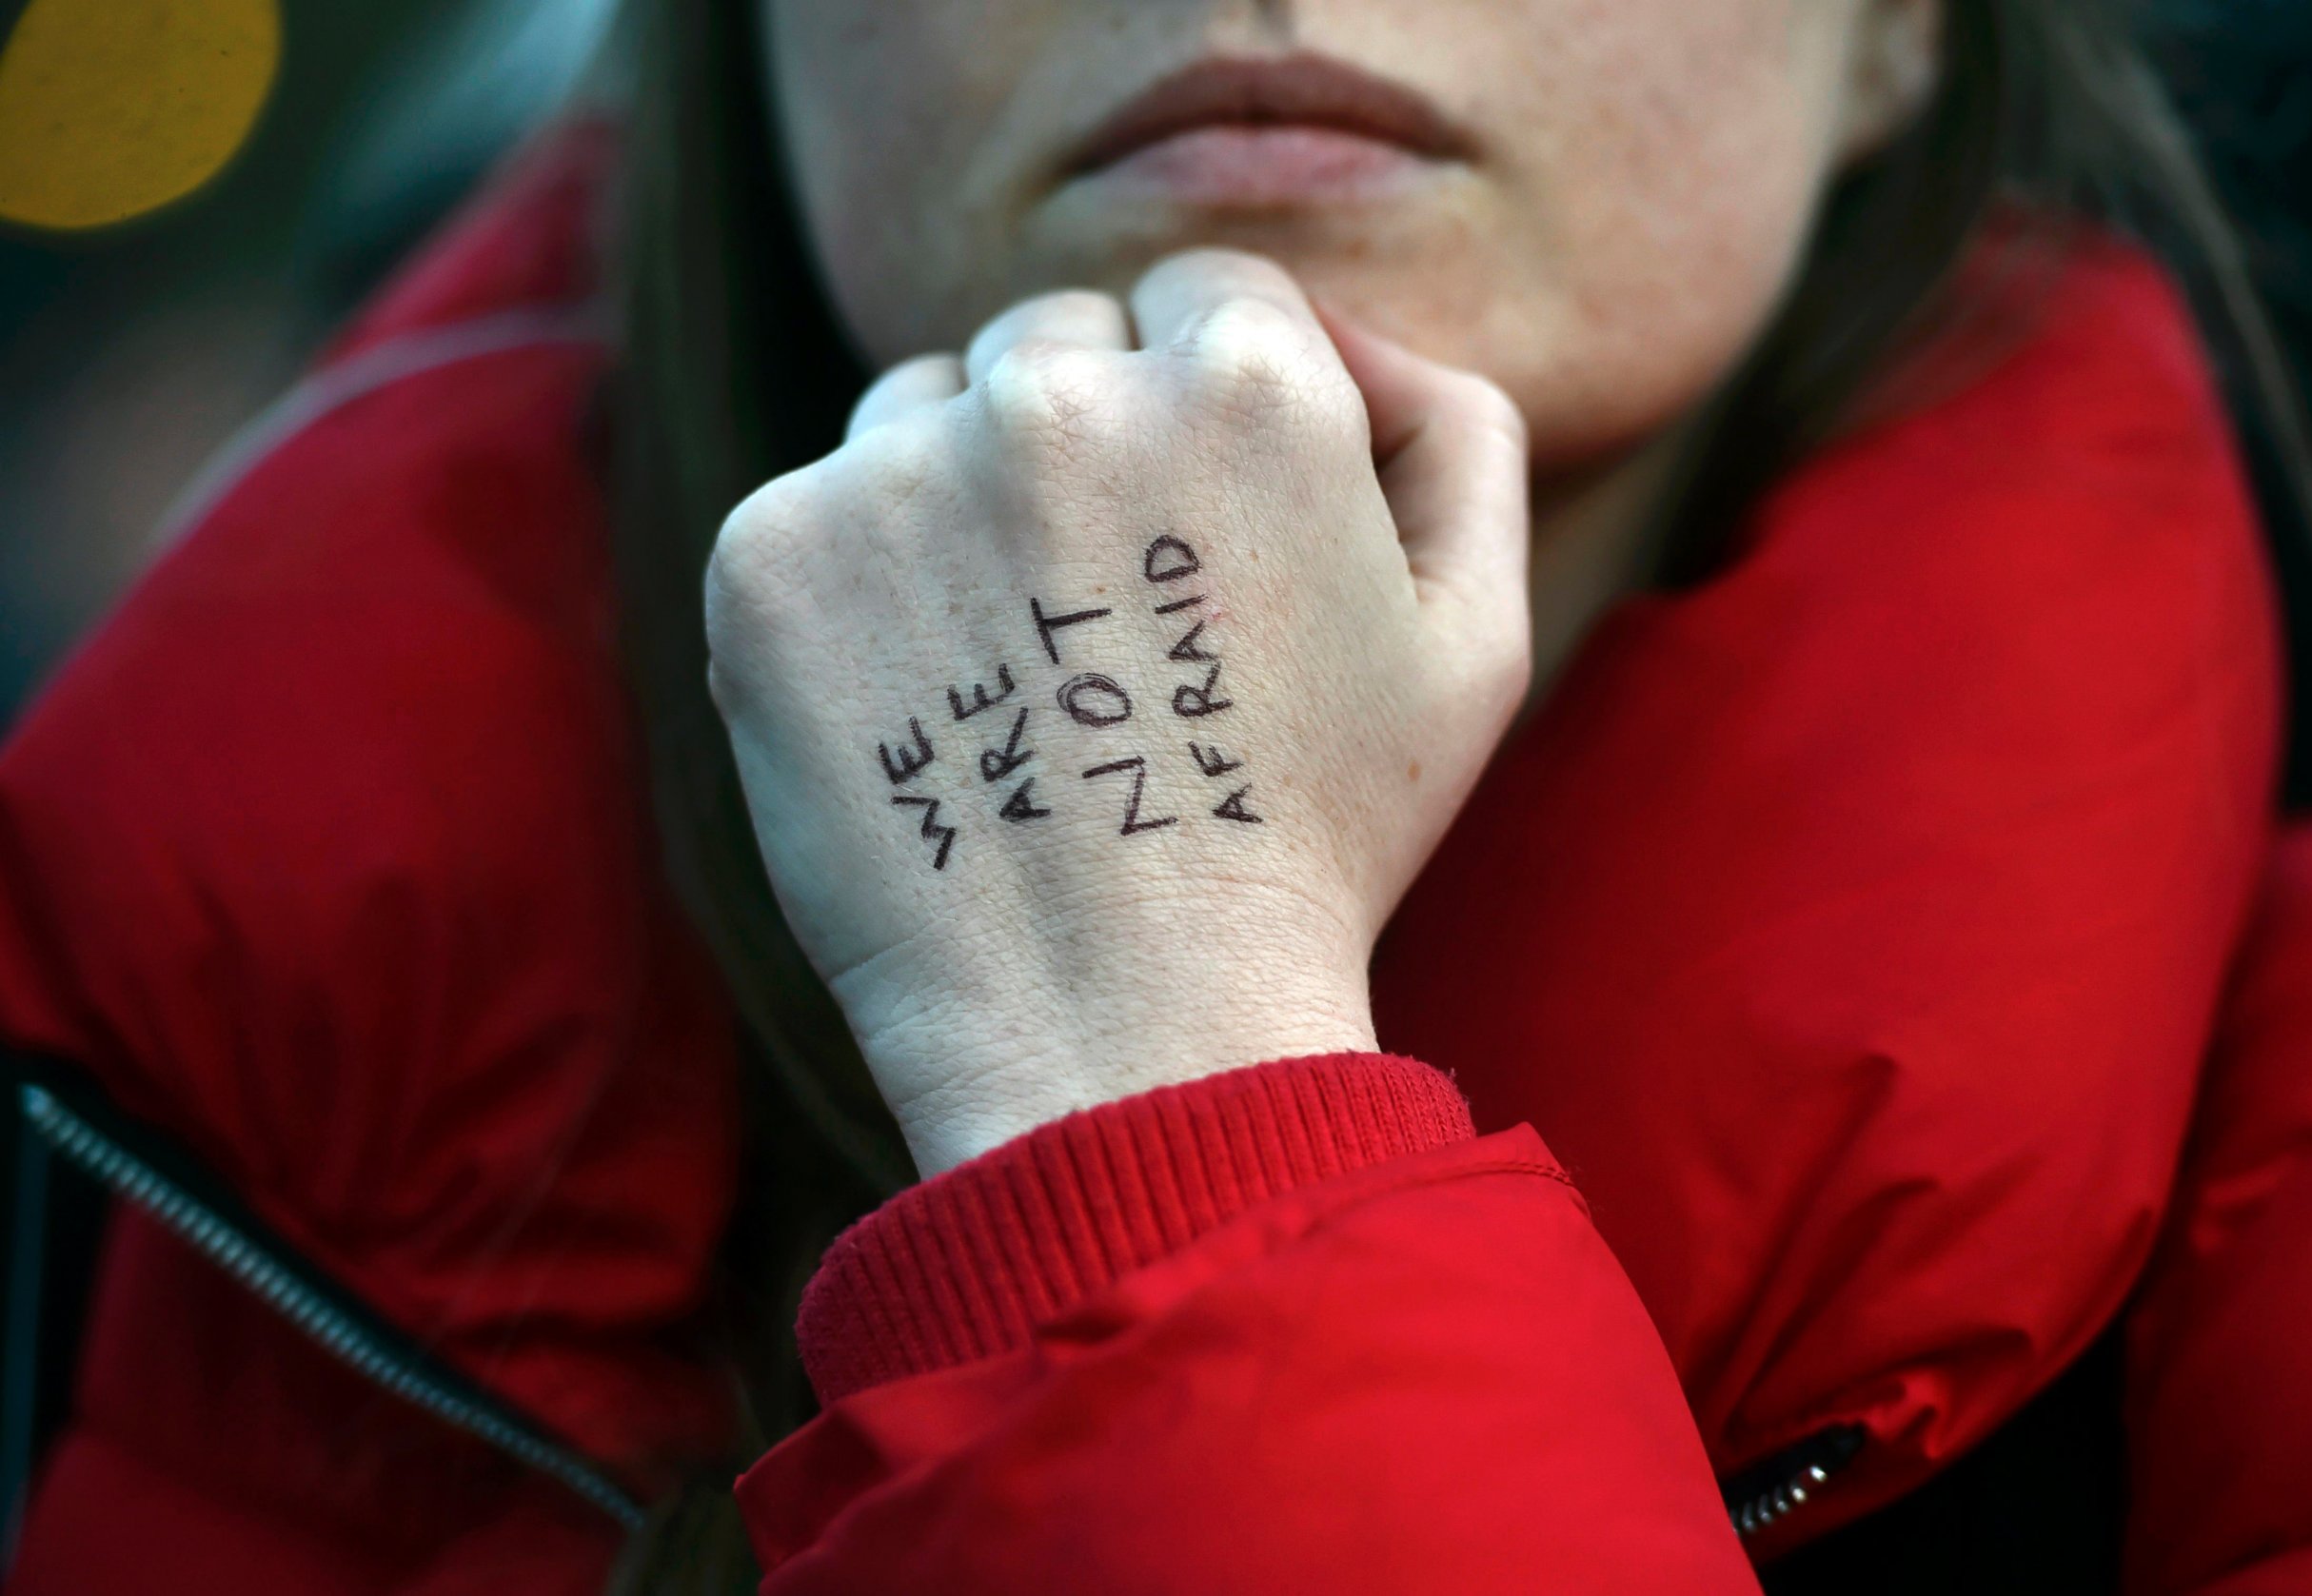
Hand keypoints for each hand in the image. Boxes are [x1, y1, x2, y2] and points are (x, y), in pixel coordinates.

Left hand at [706, 250, 1529, 1175]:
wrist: (1127, 1035)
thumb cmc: (1318, 844)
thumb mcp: (1477, 638)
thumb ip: (1454, 431)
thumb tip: (1340, 336)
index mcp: (1246, 383)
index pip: (1204, 296)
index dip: (1212, 421)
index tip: (1203, 545)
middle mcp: (1060, 392)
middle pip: (1056, 342)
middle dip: (1089, 448)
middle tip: (1114, 632)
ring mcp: (897, 470)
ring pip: (924, 411)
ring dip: (962, 501)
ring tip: (1022, 679)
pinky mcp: (772, 555)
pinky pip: (817, 509)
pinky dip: (859, 591)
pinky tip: (926, 711)